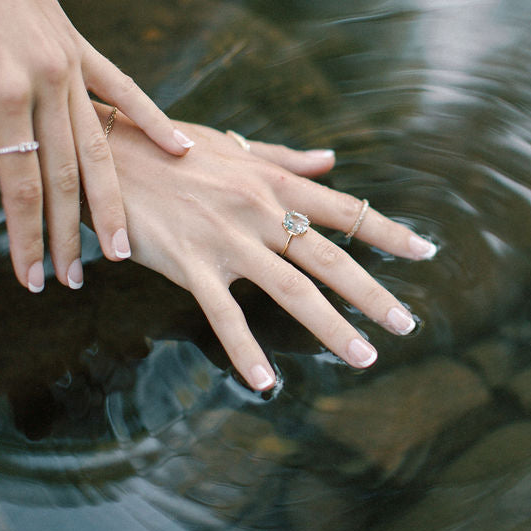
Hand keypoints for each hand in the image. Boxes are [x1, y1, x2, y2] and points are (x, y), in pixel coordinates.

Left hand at [0, 0, 192, 291]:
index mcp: (2, 94)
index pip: (20, 183)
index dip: (27, 235)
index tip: (34, 277)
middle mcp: (47, 85)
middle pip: (65, 176)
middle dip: (69, 234)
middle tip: (75, 280)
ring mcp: (73, 67)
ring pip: (100, 147)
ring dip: (110, 201)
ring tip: (121, 247)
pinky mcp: (83, 50)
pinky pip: (126, 92)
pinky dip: (153, 122)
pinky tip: (180, 150)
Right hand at [106, 111, 437, 389]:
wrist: (105, 154)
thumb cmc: (172, 148)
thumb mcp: (234, 147)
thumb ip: (286, 159)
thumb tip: (332, 160)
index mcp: (274, 182)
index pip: (345, 209)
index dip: (388, 232)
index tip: (425, 251)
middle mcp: (259, 210)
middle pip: (330, 258)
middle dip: (373, 294)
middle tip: (407, 325)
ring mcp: (228, 241)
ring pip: (292, 290)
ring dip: (331, 328)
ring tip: (363, 357)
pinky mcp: (191, 265)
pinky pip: (224, 316)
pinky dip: (246, 351)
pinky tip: (267, 383)